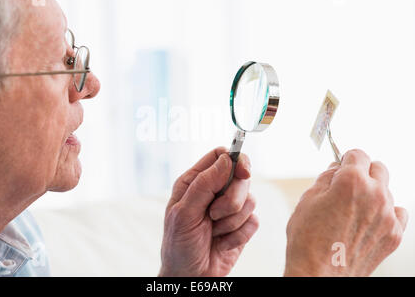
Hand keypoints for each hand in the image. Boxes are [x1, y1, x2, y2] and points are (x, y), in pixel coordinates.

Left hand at [159, 147, 258, 276]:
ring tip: (214, 231)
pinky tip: (222, 242)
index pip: (221, 156)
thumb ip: (204, 184)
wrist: (190, 276)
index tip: (243, 172)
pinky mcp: (241, 225)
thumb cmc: (179, 245)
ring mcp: (229, 208)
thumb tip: (226, 160)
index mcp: (195, 182)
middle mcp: (214, 191)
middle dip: (231, 199)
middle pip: (241, 176)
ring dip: (231, 221)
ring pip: (250, 200)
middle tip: (214, 214)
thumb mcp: (184, 213)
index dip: (235, 160)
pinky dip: (238, 235)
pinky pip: (254, 221)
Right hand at [284, 149, 407, 276]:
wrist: (318, 274)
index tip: (342, 165)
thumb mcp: (307, 199)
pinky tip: (368, 219)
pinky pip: (398, 212)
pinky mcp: (394, 235)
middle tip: (347, 185)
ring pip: (387, 190)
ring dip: (372, 193)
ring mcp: (387, 216)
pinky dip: (385, 212)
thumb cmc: (308, 241)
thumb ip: (325, 178)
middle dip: (362, 171)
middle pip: (378, 168)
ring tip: (352, 210)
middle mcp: (375, 195)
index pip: (357, 154)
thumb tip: (335, 168)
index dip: (346, 159)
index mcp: (351, 181)